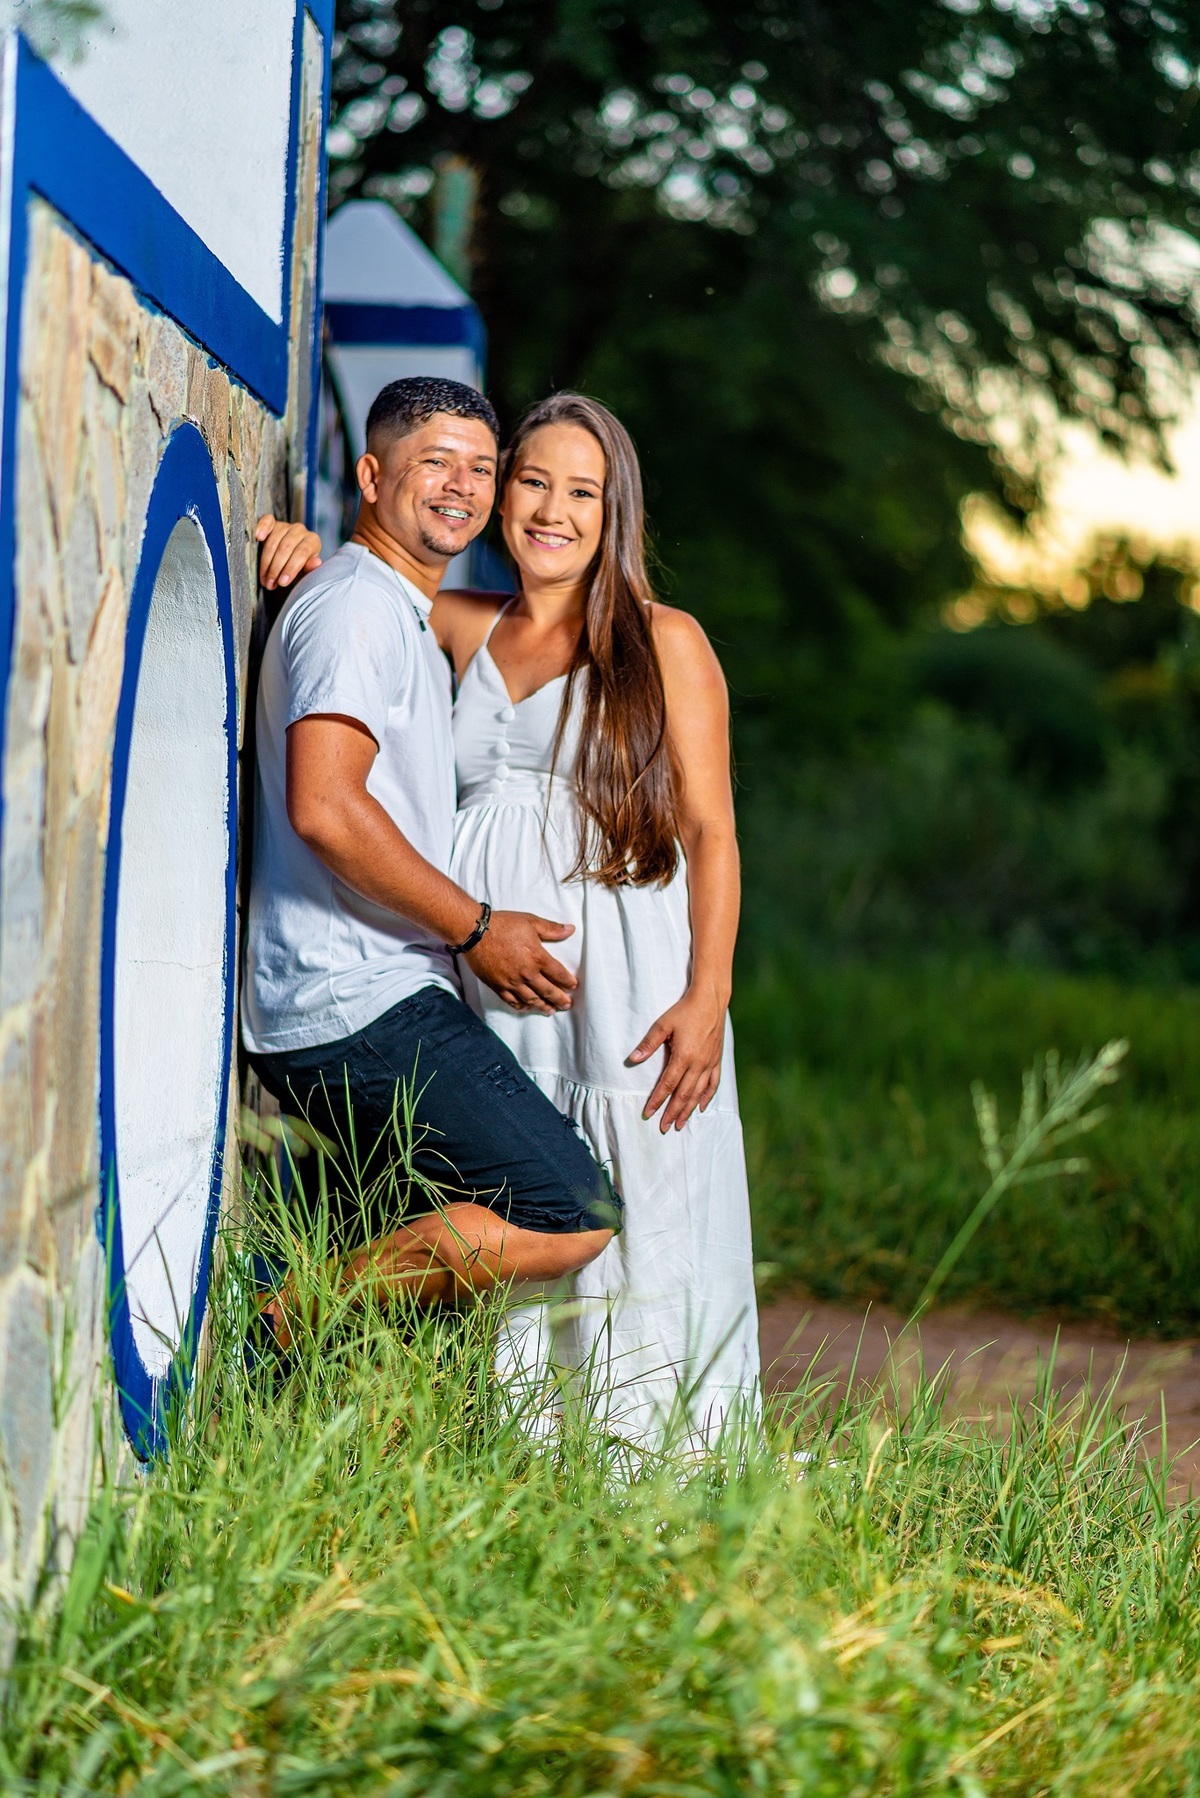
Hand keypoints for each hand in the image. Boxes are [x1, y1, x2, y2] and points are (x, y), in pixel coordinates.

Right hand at [256, 514, 322, 590]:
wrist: (287, 562)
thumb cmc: (298, 568)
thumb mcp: (305, 573)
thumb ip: (310, 568)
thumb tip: (316, 562)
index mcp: (313, 541)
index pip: (301, 553)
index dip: (290, 569)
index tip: (282, 583)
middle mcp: (300, 530)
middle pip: (285, 548)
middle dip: (276, 569)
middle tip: (270, 584)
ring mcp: (285, 525)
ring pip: (273, 541)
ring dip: (266, 562)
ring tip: (264, 578)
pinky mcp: (272, 522)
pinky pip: (267, 521)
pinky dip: (262, 528)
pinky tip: (258, 537)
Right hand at [463, 911, 576, 1013]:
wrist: (474, 932)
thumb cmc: (503, 925)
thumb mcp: (531, 922)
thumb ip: (552, 929)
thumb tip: (571, 929)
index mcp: (537, 957)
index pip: (558, 974)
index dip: (567, 981)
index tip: (573, 986)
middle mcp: (526, 974)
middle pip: (548, 991)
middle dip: (559, 999)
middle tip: (567, 1005)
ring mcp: (511, 982)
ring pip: (531, 999)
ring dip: (543, 1006)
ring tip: (551, 1010)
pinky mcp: (498, 986)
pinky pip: (512, 1001)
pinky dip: (521, 1006)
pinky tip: (527, 1008)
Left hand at [629, 988, 726, 1131]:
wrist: (711, 1000)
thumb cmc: (685, 1010)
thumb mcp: (663, 1024)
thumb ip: (648, 1044)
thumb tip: (632, 1060)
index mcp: (684, 1056)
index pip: (668, 1085)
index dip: (657, 1100)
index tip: (649, 1113)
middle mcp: (698, 1063)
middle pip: (684, 1094)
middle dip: (672, 1112)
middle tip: (664, 1127)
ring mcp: (710, 1063)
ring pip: (699, 1093)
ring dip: (689, 1110)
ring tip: (680, 1124)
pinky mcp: (717, 1059)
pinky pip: (713, 1083)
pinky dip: (707, 1097)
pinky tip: (702, 1107)